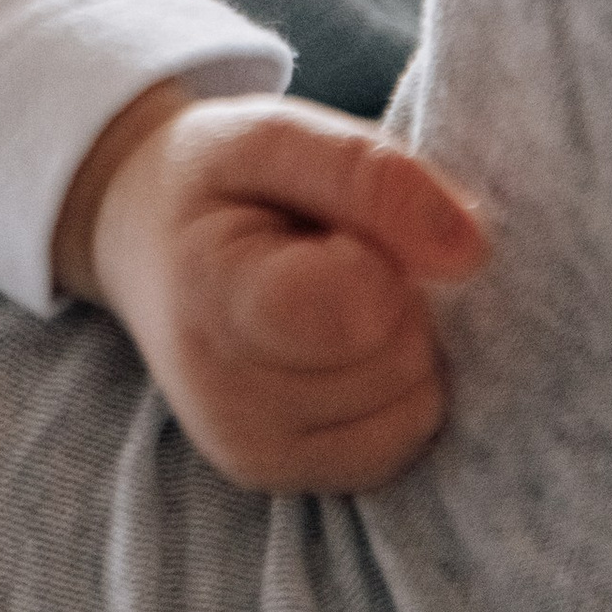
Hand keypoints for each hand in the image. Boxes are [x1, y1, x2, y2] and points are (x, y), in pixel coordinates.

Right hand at [53, 84, 489, 494]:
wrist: (139, 237)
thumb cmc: (213, 177)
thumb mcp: (273, 132)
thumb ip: (368, 173)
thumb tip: (471, 252)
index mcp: (212, 299)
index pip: (363, 305)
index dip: (376, 247)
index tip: (324, 222)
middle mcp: (227, 401)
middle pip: (399, 355)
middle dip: (392, 290)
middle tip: (320, 253)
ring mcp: (254, 452)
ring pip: (413, 403)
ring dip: (396, 337)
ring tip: (324, 294)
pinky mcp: (283, 479)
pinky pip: (401, 440)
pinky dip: (394, 385)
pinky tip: (336, 343)